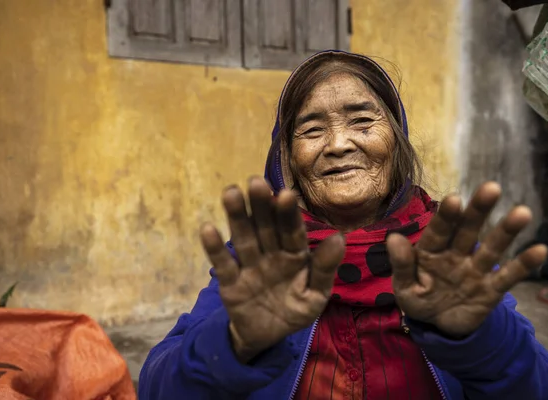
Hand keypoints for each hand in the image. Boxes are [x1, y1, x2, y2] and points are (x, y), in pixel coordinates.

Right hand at [200, 177, 344, 361]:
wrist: (267, 336)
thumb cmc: (294, 309)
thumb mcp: (315, 295)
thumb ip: (324, 268)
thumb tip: (339, 237)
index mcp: (294, 254)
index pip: (292, 231)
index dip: (288, 214)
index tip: (286, 194)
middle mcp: (270, 253)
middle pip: (265, 227)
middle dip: (261, 206)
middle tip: (256, 182)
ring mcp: (249, 266)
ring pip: (243, 238)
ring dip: (237, 217)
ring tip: (231, 192)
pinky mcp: (230, 282)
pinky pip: (223, 264)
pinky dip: (215, 249)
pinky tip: (208, 228)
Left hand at [387, 182, 547, 337]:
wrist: (438, 326)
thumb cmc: (418, 299)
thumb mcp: (404, 287)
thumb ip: (402, 264)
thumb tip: (392, 238)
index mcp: (431, 251)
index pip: (438, 231)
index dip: (446, 216)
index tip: (454, 199)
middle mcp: (455, 254)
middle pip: (468, 230)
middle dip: (478, 210)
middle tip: (491, 188)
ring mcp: (475, 270)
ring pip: (491, 248)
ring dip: (506, 231)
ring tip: (522, 212)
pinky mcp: (491, 289)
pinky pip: (508, 276)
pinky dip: (523, 265)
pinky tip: (539, 250)